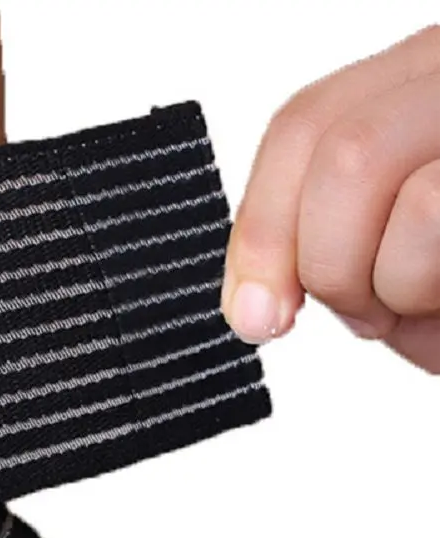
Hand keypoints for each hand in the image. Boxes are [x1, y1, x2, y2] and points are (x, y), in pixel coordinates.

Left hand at [221, 25, 439, 372]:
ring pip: (421, 206)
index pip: (307, 128)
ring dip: (409, 297)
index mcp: (429, 79)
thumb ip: (341, 245)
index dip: (263, 232)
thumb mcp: (408, 257)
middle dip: (338, 272)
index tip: (256, 317)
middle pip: (346, 162)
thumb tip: (258, 301)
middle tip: (378, 313)